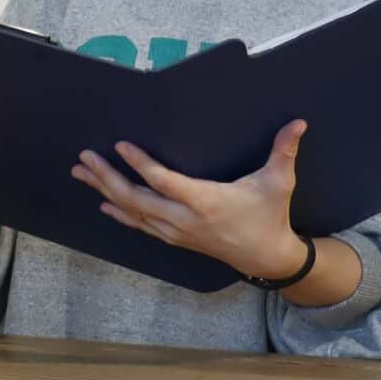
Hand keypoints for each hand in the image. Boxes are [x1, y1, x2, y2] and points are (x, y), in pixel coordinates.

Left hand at [74, 121, 308, 282]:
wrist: (268, 257)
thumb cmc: (271, 216)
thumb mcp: (279, 183)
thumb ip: (284, 151)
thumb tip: (299, 122)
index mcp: (205, 201)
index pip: (163, 181)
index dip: (140, 164)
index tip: (121, 145)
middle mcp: (184, 219)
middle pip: (135, 198)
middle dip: (106, 178)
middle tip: (84, 158)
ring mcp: (177, 232)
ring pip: (132, 212)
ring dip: (105, 192)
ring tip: (81, 174)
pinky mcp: (176, 239)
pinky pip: (140, 226)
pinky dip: (120, 214)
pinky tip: (102, 204)